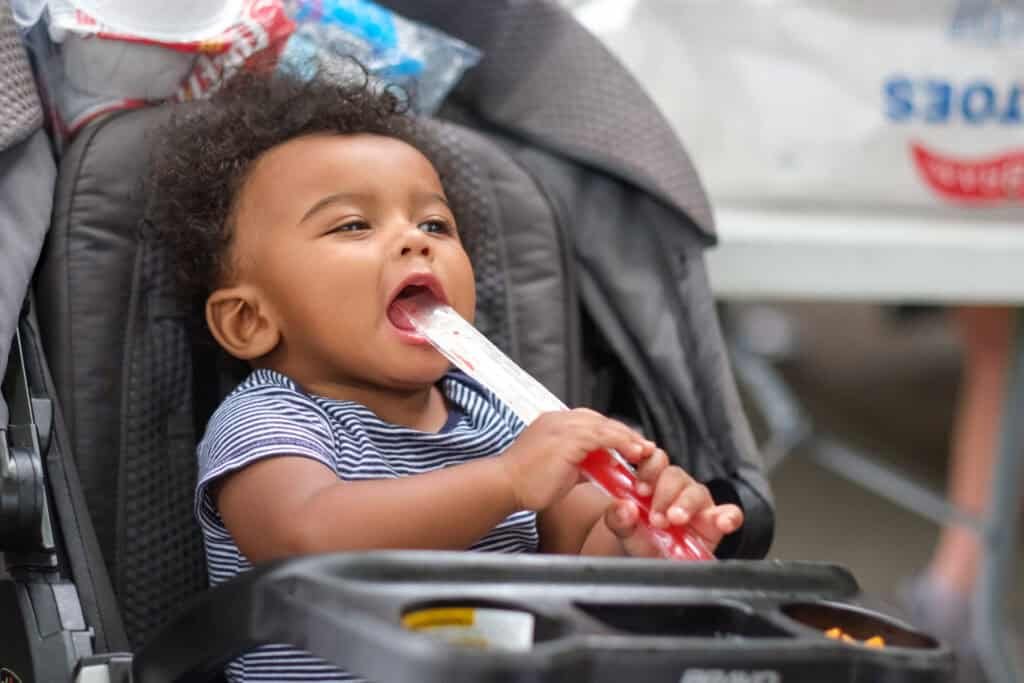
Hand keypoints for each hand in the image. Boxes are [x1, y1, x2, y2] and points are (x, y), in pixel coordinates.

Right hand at [500, 409, 655, 511]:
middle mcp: (558, 419)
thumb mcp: (559, 469)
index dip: (614, 433)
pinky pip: (601, 436)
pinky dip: (621, 443)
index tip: (631, 445)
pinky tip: (633, 453)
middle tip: (645, 447)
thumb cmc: (526, 482)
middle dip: (625, 434)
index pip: (592, 422)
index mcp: (554, 423)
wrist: (505, 486)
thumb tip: (602, 467)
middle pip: (600, 420)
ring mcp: (562, 426)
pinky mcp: (566, 438)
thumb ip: (580, 463)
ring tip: (644, 451)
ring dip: (627, 438)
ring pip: (604, 426)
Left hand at [602, 449, 743, 556]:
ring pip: (697, 491)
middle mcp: (677, 489)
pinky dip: (728, 516)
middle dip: (664, 493)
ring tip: (675, 519)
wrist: (655, 567)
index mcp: (653, 483)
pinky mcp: (717, 522)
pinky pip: (730, 513)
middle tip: (655, 517)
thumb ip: (619, 520)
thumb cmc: (641, 543)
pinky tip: (722, 522)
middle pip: (675, 475)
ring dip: (686, 504)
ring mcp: (698, 504)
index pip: (654, 461)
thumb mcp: (624, 532)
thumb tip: (623, 508)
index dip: (649, 468)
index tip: (640, 489)